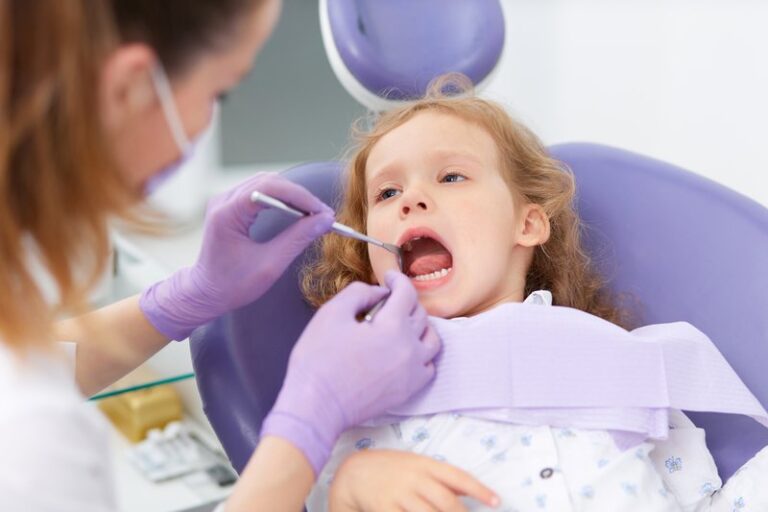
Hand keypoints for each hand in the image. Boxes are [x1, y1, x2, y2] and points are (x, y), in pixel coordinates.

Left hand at [139, 173, 333, 339]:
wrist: (205, 293)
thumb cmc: (233, 285)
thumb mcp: (270, 265)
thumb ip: (297, 239)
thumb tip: (325, 220)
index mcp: (227, 214)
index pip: (269, 188)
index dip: (300, 196)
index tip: (322, 212)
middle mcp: (223, 200)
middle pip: (269, 182)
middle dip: (299, 195)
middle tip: (322, 214)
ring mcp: (225, 201)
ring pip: (265, 183)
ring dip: (291, 195)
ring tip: (312, 213)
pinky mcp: (230, 206)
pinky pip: (260, 192)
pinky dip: (281, 199)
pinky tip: (296, 212)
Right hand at [261, 271, 441, 474]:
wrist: (317, 406)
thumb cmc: (318, 359)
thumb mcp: (331, 313)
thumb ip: (359, 293)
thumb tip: (379, 293)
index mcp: (392, 326)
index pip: (406, 293)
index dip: (398, 279)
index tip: (388, 277)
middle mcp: (410, 347)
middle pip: (420, 314)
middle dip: (405, 301)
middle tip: (387, 301)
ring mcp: (413, 371)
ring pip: (432, 340)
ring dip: (420, 327)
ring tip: (402, 325)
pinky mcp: (409, 390)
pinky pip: (428, 366)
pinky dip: (422, 355)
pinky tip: (405, 352)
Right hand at [329, 450, 499, 511]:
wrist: (354, 473)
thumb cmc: (393, 469)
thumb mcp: (418, 464)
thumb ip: (443, 478)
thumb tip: (471, 491)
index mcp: (424, 464)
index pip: (457, 476)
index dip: (479, 490)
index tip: (496, 502)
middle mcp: (413, 478)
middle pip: (446, 502)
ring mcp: (399, 495)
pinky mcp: (385, 510)